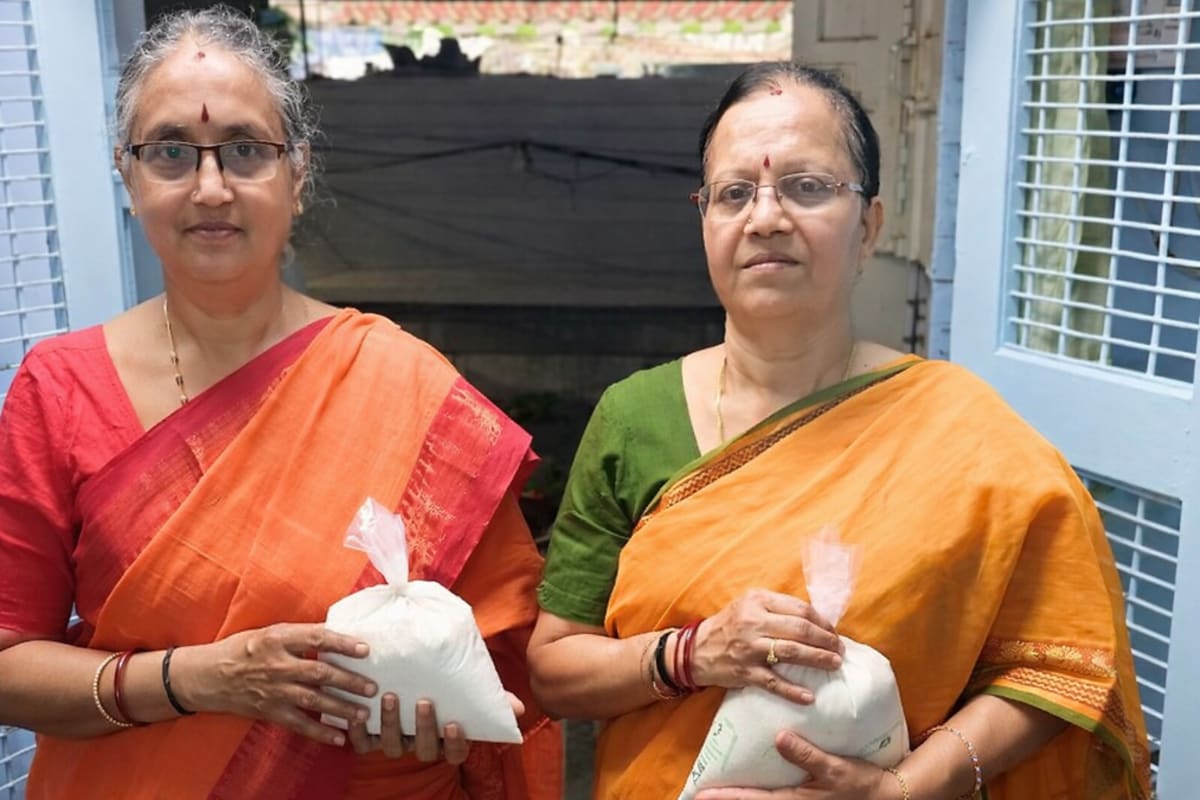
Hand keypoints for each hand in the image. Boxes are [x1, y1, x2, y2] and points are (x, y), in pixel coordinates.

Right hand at [177, 623, 375, 745]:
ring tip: (364, 713)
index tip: (365, 649)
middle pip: (320, 673)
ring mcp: (274, 690)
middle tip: (373, 687)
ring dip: (341, 708)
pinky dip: (320, 733)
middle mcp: (278, 665)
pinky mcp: (269, 711)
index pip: (317, 639)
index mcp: (279, 638)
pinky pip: (299, 724)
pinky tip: (340, 738)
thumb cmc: (244, 648)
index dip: (342, 644)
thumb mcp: (271, 631)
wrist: (208, 676)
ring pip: (313, 700)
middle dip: (349, 681)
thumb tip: (336, 631)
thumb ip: (301, 634)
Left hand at [347, 691, 525, 762]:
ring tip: (391, 697)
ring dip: (391, 724)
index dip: (455, 742)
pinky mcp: (370, 738)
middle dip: (424, 727)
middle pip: (424, 748)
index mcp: (446, 738)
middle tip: (424, 702)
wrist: (410, 678)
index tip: (455, 723)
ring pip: (392, 746)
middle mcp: (421, 744)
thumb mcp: (471, 692)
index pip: (455, 752)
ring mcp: (395, 742)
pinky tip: (358, 713)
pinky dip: (357, 731)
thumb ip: (494, 698)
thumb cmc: (447, 687)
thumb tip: (519, 707)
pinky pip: (361, 743)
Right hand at [692, 589, 843, 702]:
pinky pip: (773, 682)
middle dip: (825, 640)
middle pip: (799, 629)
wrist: (696, 650)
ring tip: (834, 664)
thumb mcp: (749, 605)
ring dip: (817, 659)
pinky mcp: (744, 672)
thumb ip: (777, 607)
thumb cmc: (730, 626)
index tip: (833, 632)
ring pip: (791, 652)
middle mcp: (753, 622)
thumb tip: (814, 620)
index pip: (799, 609)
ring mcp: (749, 647)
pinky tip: (809, 696)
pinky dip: (792, 690)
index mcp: (757, 601)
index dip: (822, 622)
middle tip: (839, 650)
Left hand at [694, 731, 896, 799]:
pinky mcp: (804, 794)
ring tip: (716, 784)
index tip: (701, 793)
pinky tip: (751, 776)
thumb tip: (779, 738)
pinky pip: (775, 793)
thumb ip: (807, 755)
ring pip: (762, 798)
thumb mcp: (835, 769)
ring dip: (741, 794)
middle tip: (699, 791)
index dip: (726, 796)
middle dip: (726, 796)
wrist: (887, 796)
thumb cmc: (860, 784)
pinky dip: (758, 789)